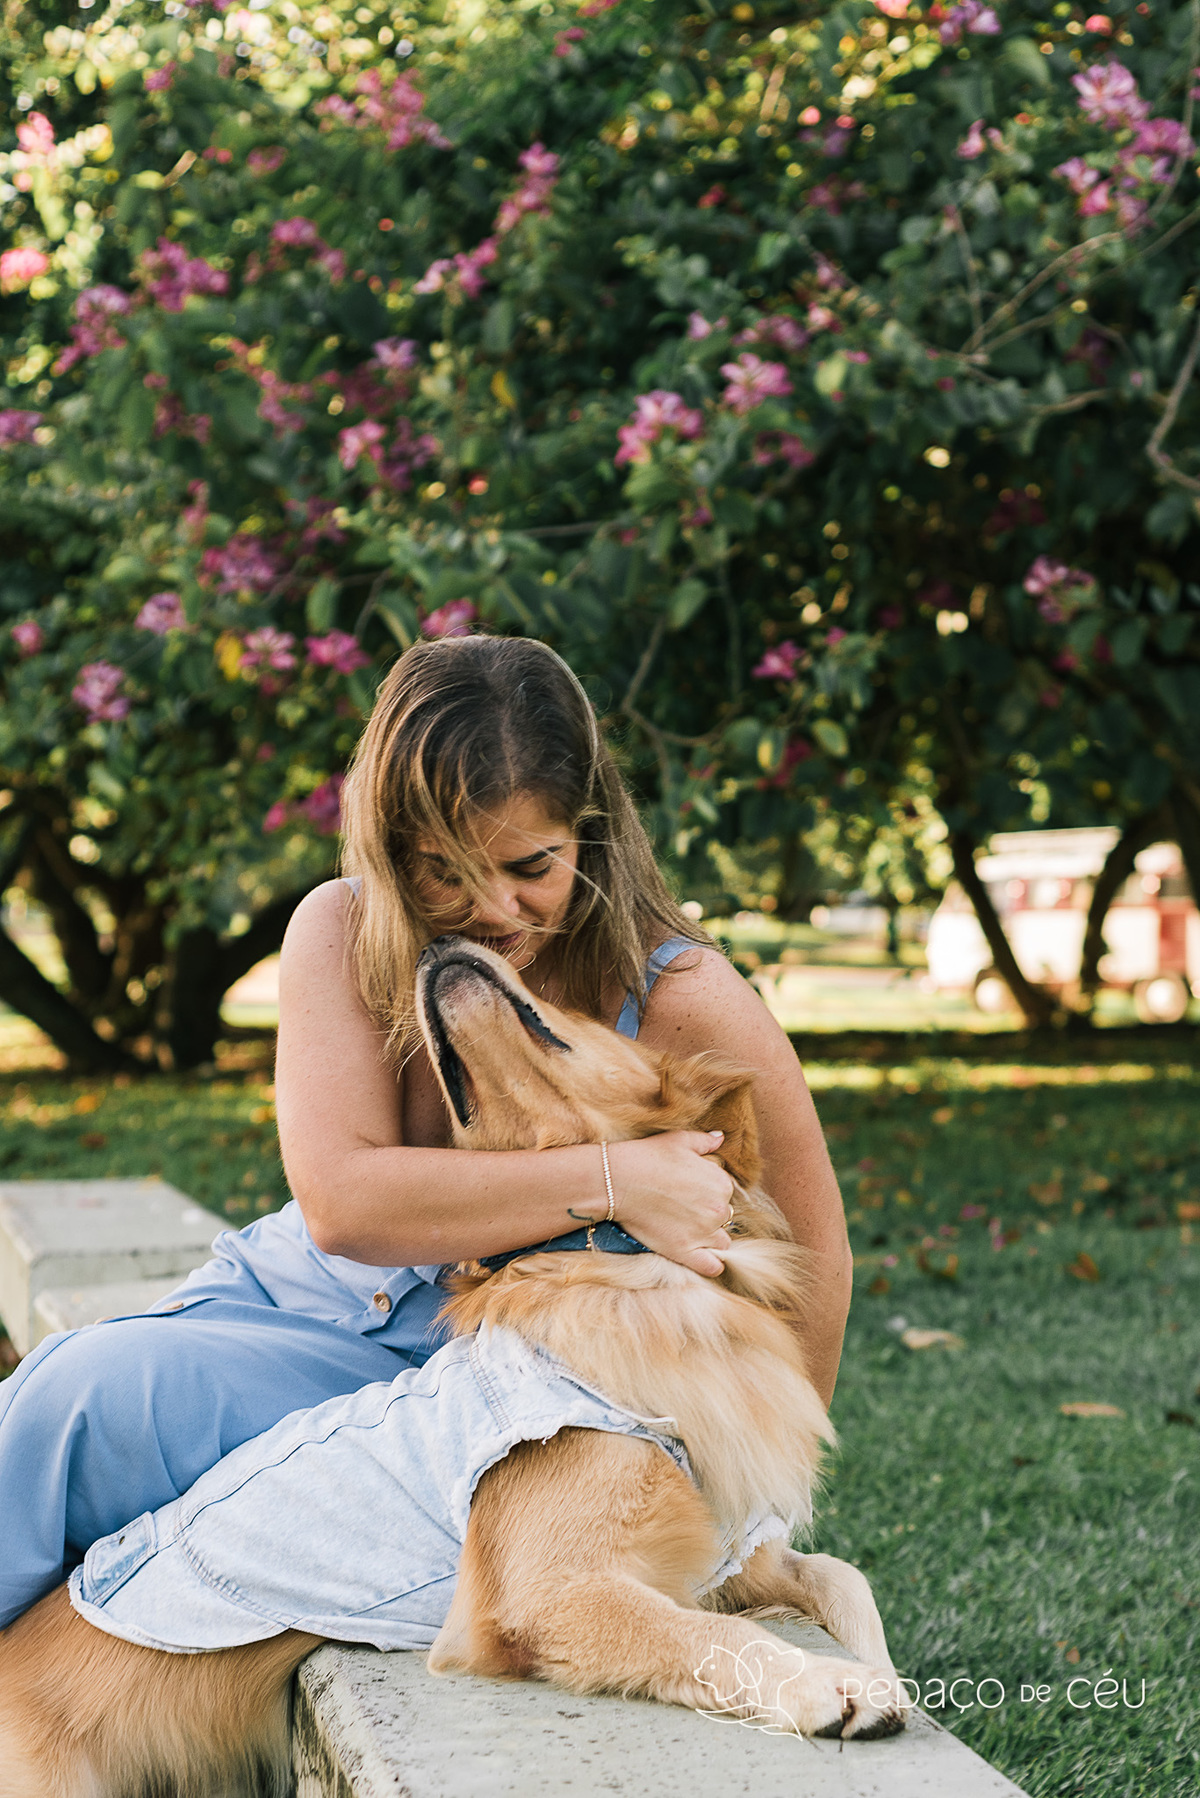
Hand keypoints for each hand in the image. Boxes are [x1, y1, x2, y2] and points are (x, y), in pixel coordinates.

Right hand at [604, 1131, 734, 1277]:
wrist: (618, 1180)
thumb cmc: (647, 1156)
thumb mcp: (679, 1140)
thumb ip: (705, 1141)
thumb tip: (720, 1138)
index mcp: (721, 1183)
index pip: (725, 1192)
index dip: (708, 1192)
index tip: (689, 1191)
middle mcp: (718, 1209)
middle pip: (724, 1217)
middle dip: (708, 1214)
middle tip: (683, 1208)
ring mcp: (703, 1233)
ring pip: (721, 1242)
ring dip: (710, 1238)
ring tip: (687, 1230)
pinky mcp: (684, 1251)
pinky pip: (711, 1266)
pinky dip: (709, 1263)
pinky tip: (699, 1255)